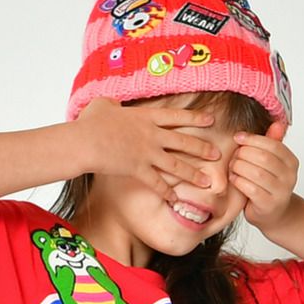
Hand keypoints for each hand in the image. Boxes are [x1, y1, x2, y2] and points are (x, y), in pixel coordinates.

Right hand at [77, 97, 221, 201]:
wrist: (86, 141)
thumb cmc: (90, 122)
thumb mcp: (102, 105)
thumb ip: (112, 104)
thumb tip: (112, 104)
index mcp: (146, 117)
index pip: (177, 117)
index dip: (196, 118)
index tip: (211, 120)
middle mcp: (152, 135)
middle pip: (184, 142)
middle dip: (203, 149)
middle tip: (217, 154)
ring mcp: (147, 153)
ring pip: (177, 165)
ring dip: (193, 174)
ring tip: (207, 181)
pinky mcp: (138, 170)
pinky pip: (157, 183)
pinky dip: (166, 192)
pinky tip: (175, 199)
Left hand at [229, 122, 299, 231]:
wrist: (273, 215)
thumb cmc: (268, 186)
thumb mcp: (271, 163)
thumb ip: (272, 144)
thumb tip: (277, 123)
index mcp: (291, 162)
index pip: (272, 144)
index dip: (252, 139)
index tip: (237, 137)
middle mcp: (290, 176)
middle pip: (263, 157)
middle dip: (243, 154)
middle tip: (233, 156)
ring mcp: (281, 191)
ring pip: (256, 172)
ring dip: (239, 167)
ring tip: (232, 167)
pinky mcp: (268, 204)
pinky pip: (250, 188)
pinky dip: (238, 181)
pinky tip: (234, 179)